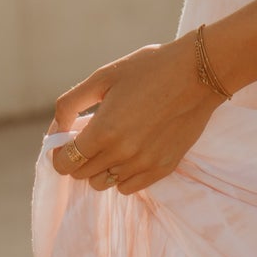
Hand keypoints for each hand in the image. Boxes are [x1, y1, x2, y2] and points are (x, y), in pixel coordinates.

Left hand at [47, 34, 220, 193]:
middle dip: (79, 157)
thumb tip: (57, 127)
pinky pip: (128, 187)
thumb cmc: (149, 69)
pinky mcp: (163, 169)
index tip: (66, 142)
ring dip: (100, 167)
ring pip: (104, 183)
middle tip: (90, 136)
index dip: (59, 154)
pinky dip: (122, 174)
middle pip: (82, 175)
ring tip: (112, 143)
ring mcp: (144, 165)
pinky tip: (130, 151)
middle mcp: (122, 154)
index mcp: (104, 131)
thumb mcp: (103, 76)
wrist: (199, 73)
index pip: (65, 163)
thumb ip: (71, 103)